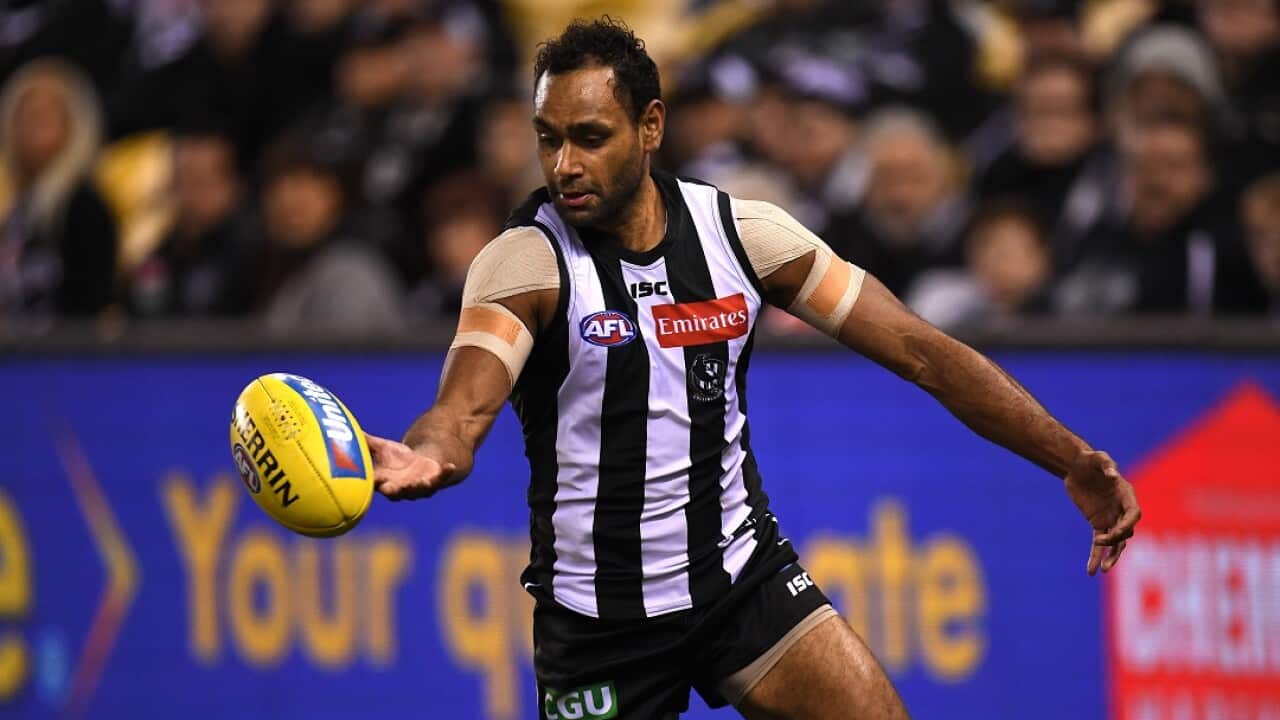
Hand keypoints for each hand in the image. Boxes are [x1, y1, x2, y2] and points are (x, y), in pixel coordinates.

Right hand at [367, 433, 456, 500]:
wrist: (425, 461)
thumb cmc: (398, 458)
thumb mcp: (382, 447)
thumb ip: (365, 442)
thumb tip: (342, 432)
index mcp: (385, 481)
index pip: (376, 484)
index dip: (372, 483)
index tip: (368, 479)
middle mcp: (401, 487)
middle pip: (396, 492)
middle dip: (393, 491)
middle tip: (388, 489)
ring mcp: (420, 486)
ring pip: (419, 490)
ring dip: (419, 487)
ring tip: (420, 482)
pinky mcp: (436, 480)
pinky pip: (441, 478)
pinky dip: (445, 473)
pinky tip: (450, 466)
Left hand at [1064, 450, 1140, 574]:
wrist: (1076, 466)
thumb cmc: (1089, 459)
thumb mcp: (1097, 457)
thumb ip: (1106, 463)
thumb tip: (1112, 474)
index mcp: (1126, 495)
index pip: (1133, 514)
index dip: (1127, 524)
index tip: (1114, 532)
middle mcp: (1121, 509)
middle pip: (1125, 531)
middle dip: (1115, 539)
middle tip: (1100, 541)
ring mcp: (1111, 518)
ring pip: (1116, 542)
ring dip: (1111, 556)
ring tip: (1104, 570)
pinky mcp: (1098, 523)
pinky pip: (1099, 543)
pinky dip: (1095, 556)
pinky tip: (1091, 571)